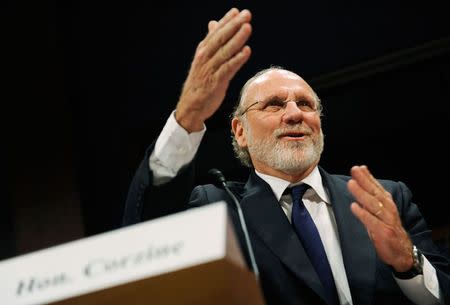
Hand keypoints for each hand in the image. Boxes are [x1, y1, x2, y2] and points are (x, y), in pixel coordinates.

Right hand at [175, 8, 251, 131]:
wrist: (191, 106)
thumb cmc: (200, 83)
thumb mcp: (204, 61)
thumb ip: (212, 43)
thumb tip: (214, 23)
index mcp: (202, 51)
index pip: (215, 33)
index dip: (226, 21)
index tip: (236, 11)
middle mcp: (205, 58)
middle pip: (221, 38)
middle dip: (234, 25)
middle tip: (246, 14)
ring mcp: (209, 70)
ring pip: (225, 51)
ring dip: (237, 39)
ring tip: (248, 28)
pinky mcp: (215, 82)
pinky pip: (227, 69)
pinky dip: (237, 59)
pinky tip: (247, 51)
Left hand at [348, 165, 413, 271]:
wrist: (403, 253)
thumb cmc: (388, 229)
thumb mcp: (381, 212)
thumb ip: (371, 197)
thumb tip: (360, 180)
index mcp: (387, 203)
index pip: (377, 187)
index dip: (368, 177)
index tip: (359, 168)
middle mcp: (388, 209)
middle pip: (375, 192)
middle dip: (364, 180)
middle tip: (354, 170)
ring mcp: (387, 220)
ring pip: (373, 204)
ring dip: (361, 193)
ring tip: (351, 184)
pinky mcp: (384, 232)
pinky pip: (372, 221)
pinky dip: (363, 214)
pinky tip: (354, 206)